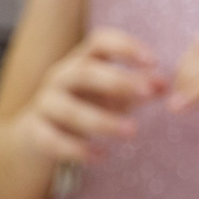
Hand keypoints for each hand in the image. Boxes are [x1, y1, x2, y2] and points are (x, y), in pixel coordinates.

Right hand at [17, 28, 161, 164]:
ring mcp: (44, 104)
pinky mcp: (33, 131)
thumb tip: (165, 85)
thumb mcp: (115, 95)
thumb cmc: (84, 107)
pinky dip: (76, 149)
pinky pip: (52, 140)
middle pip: (84, 72)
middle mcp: (59, 78)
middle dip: (118, 81)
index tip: (153, 61)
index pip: (100, 41)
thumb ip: (140, 89)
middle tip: (149, 94)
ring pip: (69, 110)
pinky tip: (101, 156)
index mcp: (81, 62)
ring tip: (132, 131)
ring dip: (102, 120)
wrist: (35, 135)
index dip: (125, 47)